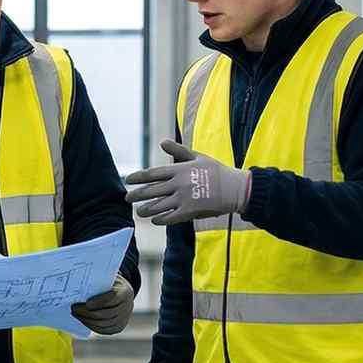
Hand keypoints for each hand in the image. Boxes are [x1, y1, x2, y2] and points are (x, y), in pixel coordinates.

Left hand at [71, 274, 135, 334]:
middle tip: (74, 309)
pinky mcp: (119, 327)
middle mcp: (127, 307)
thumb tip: (78, 281)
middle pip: (106, 314)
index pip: (112, 298)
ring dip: (87, 320)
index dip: (99, 302)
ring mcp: (124, 319)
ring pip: (104, 324)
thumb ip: (98, 280)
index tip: (86, 303)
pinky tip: (83, 320)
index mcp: (125, 292)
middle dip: (87, 313)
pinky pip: (104, 330)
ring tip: (76, 314)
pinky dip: (92, 326)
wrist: (123, 295)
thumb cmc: (111, 284)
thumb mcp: (108, 278)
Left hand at [123, 140, 250, 225]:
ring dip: (146, 209)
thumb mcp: (197, 156)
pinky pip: (170, 217)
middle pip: (151, 190)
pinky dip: (160, 219)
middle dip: (137, 195)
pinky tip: (155, 220)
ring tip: (139, 211)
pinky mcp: (190, 212)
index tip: (128, 180)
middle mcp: (178, 184)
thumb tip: (162, 141)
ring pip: (158, 206)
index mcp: (179, 169)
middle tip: (127, 198)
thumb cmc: (216, 171)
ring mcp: (183, 198)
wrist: (235, 188)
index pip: (152, 173)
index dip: (138, 177)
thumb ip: (178, 150)